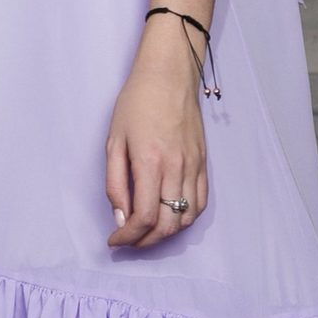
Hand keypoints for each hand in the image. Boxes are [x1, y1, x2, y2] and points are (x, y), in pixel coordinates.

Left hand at [105, 22, 209, 248]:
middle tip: (129, 241)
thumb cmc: (136, 104)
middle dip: (145, 242)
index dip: (128, 237)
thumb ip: (116, 182)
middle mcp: (176, 168)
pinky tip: (171, 217)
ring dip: (166, 233)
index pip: (144, 217)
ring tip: (147, 232)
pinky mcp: (203, 163)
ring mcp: (194, 166)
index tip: (114, 240)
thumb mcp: (114, 141)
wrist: (169, 76)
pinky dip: (186, 218)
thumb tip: (120, 217)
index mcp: (150, 162)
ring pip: (186, 218)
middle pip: (167, 224)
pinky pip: (200, 202)